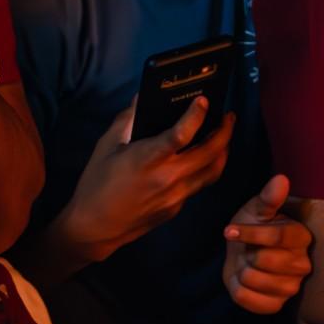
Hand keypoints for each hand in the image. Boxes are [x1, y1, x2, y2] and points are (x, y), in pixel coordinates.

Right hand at [57, 97, 234, 263]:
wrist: (95, 226)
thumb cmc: (97, 182)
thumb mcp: (106, 145)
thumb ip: (127, 119)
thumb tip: (142, 97)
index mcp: (147, 159)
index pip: (181, 134)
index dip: (196, 115)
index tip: (204, 100)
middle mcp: (168, 178)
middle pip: (210, 153)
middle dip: (225, 131)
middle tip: (228, 116)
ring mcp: (176, 196)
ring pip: (213, 171)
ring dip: (223, 151)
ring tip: (223, 136)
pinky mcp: (177, 208)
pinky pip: (199, 184)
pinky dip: (206, 167)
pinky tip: (200, 158)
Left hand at [223, 175, 313, 313]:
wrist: (242, 253)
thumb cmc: (253, 226)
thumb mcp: (257, 209)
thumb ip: (268, 198)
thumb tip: (281, 179)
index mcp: (302, 237)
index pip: (278, 236)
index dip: (250, 233)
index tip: (229, 230)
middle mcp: (303, 264)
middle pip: (265, 259)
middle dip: (247, 252)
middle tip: (248, 249)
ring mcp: (292, 287)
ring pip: (253, 279)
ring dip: (241, 269)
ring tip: (248, 263)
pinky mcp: (276, 305)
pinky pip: (248, 299)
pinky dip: (237, 289)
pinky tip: (243, 280)